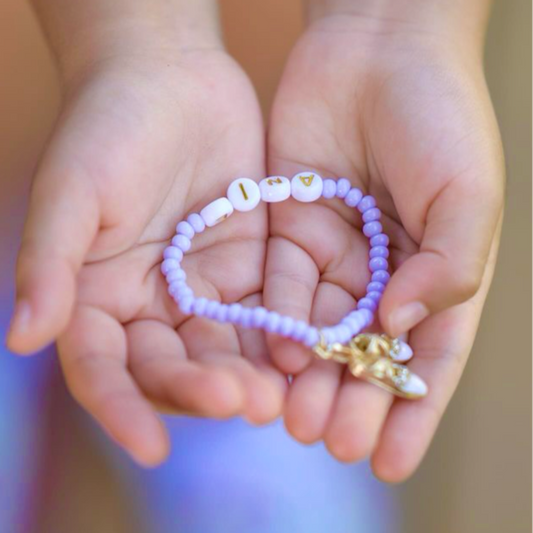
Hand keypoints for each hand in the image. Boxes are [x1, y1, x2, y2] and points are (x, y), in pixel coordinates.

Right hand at [7, 1, 284, 465]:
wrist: (170, 79)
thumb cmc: (108, 127)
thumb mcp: (72, 191)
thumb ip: (49, 264)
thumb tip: (25, 337)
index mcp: (96, 296)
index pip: (104, 368)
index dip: (121, 409)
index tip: (150, 448)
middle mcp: (149, 304)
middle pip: (173, 366)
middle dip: (203, 389)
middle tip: (241, 402)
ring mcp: (202, 291)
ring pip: (224, 349)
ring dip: (248, 375)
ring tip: (276, 396)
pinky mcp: (247, 270)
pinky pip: (265, 313)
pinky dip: (281, 338)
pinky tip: (305, 355)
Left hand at [265, 5, 503, 480]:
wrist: (379, 49)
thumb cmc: (440, 116)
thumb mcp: (467, 194)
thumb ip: (447, 266)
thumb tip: (401, 329)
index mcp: (435, 269)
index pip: (427, 358)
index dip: (413, 412)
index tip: (392, 462)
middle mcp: (383, 271)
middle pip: (366, 353)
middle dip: (352, 401)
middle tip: (331, 444)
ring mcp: (335, 252)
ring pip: (319, 329)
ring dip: (309, 375)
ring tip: (296, 419)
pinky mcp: (290, 228)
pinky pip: (282, 285)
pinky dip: (279, 322)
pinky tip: (275, 356)